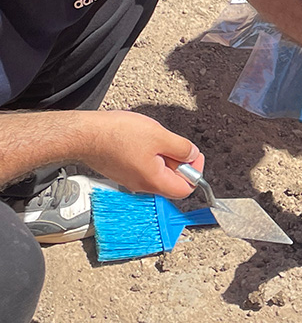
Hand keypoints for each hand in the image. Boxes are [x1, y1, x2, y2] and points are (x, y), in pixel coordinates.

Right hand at [80, 111, 204, 198]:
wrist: (85, 134)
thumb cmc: (118, 135)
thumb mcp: (160, 136)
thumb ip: (182, 148)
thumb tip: (192, 155)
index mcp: (154, 181)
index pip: (185, 189)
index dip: (194, 171)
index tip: (192, 154)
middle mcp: (142, 186)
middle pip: (172, 181)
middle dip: (178, 161)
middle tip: (171, 142)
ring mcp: (131, 179)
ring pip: (158, 172)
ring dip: (163, 156)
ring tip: (155, 138)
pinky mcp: (122, 171)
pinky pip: (144, 167)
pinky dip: (150, 154)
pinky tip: (142, 140)